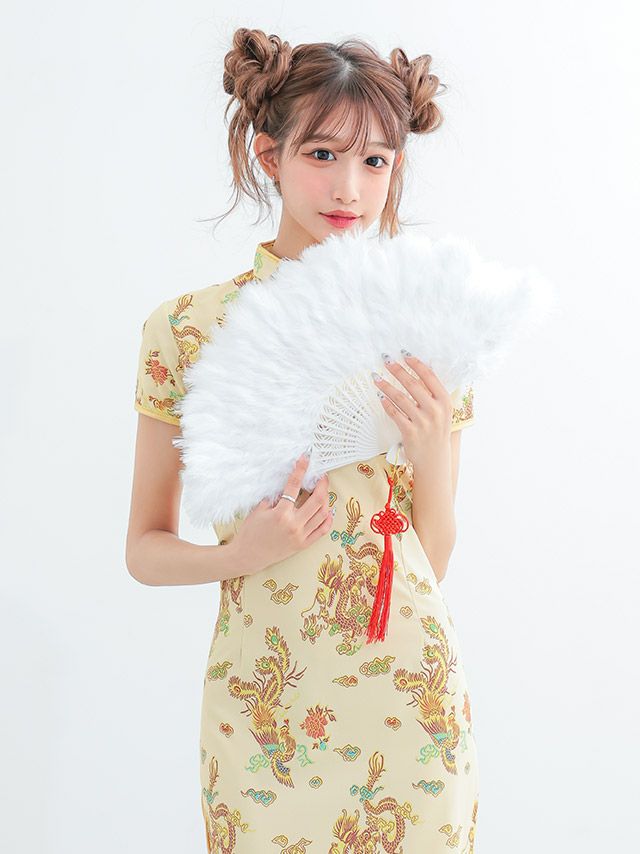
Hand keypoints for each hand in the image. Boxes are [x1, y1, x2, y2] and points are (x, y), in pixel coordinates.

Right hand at [229, 452, 333, 575]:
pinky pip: (322, 531)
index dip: (300, 470)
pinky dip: (327, 519)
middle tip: (322, 476)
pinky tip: (328, 510)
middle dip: (322, 484)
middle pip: (316, 499)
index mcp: (280, 513)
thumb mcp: (258, 510)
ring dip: (326, 499)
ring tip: (324, 491)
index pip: (294, 486)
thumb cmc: (250, 532)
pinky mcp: (303, 544)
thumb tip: (288, 485)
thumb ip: (274, 497)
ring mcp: (300, 535)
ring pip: (322, 514)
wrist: (248, 556)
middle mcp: (294, 524)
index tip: (305, 459)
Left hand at [372, 351, 452, 467]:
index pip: (429, 377)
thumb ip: (433, 393)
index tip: (404, 354)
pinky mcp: (410, 432)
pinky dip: (386, 404)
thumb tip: (420, 369)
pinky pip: (395, 414)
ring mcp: (422, 422)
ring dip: (386, 386)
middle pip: (413, 384)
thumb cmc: (436, 429)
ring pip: (401, 398)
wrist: (434, 457)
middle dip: (397, 370)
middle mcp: (435, 410)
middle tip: (386, 360)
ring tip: (376, 377)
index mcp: (444, 401)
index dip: (416, 364)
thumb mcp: (442, 410)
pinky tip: (380, 397)